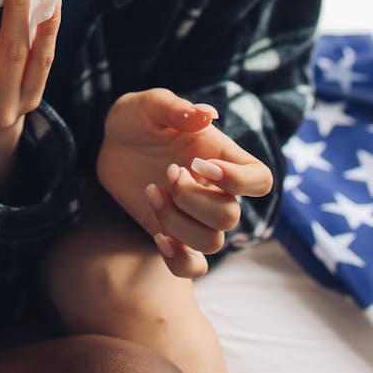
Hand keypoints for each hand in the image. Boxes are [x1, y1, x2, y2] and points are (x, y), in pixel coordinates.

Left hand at [96, 88, 272, 278]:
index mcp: (220, 157)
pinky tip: (157, 236)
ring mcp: (194, 216)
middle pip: (231, 217)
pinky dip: (179, 260)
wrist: (111, 143)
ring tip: (151, 191)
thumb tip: (207, 114)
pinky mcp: (171, 233)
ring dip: (177, 222)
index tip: (200, 164)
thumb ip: (176, 108)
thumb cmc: (137, 118)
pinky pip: (192, 268)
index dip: (239, 180)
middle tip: (167, 171)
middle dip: (194, 199)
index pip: (260, 180)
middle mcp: (214, 190)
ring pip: (212, 242)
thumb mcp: (149, 105)